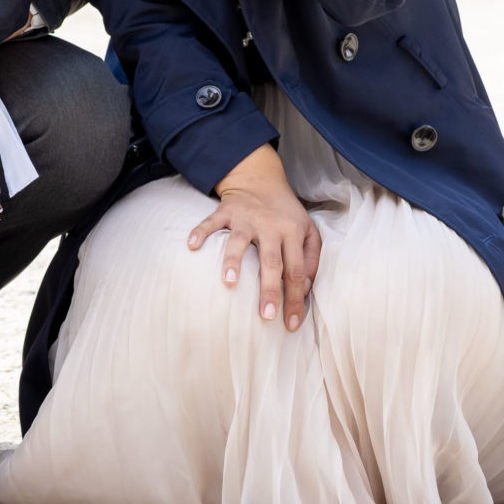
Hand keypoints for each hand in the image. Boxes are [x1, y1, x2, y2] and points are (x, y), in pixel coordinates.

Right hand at [188, 144, 320, 329]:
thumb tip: (304, 289)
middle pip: (272, 262)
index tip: (291, 324)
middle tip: (267, 316)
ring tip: (230, 283)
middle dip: (270, 290)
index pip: (296, 272)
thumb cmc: (286, 213)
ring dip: (234, 261)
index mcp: (293, 233)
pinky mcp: (226, 211)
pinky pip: (211, 222)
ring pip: (240, 241)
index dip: (295, 299)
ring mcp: (246, 218)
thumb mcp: (309, 231)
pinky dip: (201, 232)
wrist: (261, 179)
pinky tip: (192, 246)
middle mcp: (271, 226)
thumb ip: (311, 260)